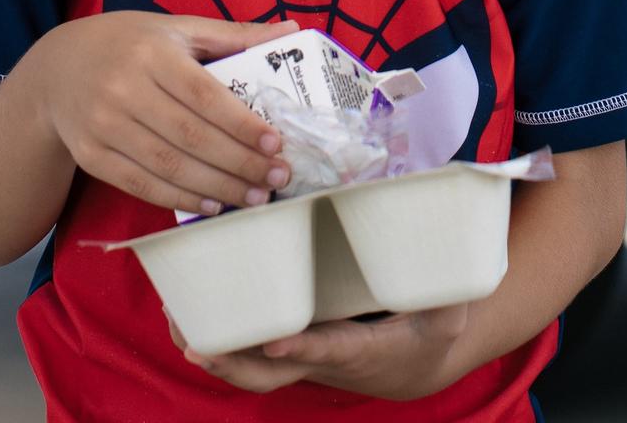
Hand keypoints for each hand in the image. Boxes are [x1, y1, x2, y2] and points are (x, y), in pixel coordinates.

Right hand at [37, 12, 296, 214]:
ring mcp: (103, 126)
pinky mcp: (91, 155)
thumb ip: (232, 34)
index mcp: (151, 53)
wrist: (56, 69)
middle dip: (239, 163)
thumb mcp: (175, 29)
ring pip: (168, 166)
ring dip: (217, 187)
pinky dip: (180, 198)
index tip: (276, 143)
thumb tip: (291, 30)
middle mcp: (123, 89)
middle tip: (277, 178)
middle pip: (190, 137)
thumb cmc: (128, 44)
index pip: (204, 95)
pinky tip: (213, 203)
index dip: (241, 124)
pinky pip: (141, 184)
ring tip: (255, 197)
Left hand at [170, 304, 472, 399]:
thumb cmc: (428, 337)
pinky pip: (245, 349)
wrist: (410, 367)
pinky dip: (215, 336)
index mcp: (358, 350)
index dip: (302, 346)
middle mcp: (319, 358)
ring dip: (212, 350)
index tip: (276, 338)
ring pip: (248, 366)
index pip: (327, 350)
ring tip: (174, 321)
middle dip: (233, 362)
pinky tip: (185, 311)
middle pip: (268, 373)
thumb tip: (452, 252)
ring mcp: (300, 355)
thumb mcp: (447, 318)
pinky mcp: (289, 344)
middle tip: (197, 342)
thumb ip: (448, 292)